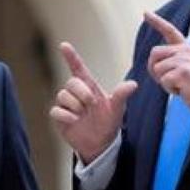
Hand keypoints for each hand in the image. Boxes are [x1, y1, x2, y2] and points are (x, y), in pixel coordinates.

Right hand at [49, 42, 137, 163]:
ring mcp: (66, 104)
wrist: (99, 143)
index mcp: (89, 86)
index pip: (77, 67)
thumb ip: (121, 95)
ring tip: (83, 115)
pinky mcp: (59, 116)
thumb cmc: (108, 122)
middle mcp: (75, 93)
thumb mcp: (117, 109)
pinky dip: (66, 116)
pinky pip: (56, 111)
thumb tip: (133, 84)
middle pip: (71, 82)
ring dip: (76, 106)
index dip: (71, 56)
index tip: (64, 45)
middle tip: (92, 104)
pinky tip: (75, 121)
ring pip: (63, 96)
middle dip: (82, 93)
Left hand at [145, 12, 189, 113]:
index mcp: (186, 48)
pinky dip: (170, 89)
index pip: (169, 30)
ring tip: (179, 85)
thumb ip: (172, 59)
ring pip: (157, 68)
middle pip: (154, 53)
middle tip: (168, 80)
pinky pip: (164, 80)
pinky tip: (182, 90)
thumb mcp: (185, 67)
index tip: (145, 13)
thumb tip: (154, 60)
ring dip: (163, 81)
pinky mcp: (184, 72)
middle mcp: (186, 50)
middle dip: (154, 68)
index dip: (157, 21)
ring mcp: (186, 60)